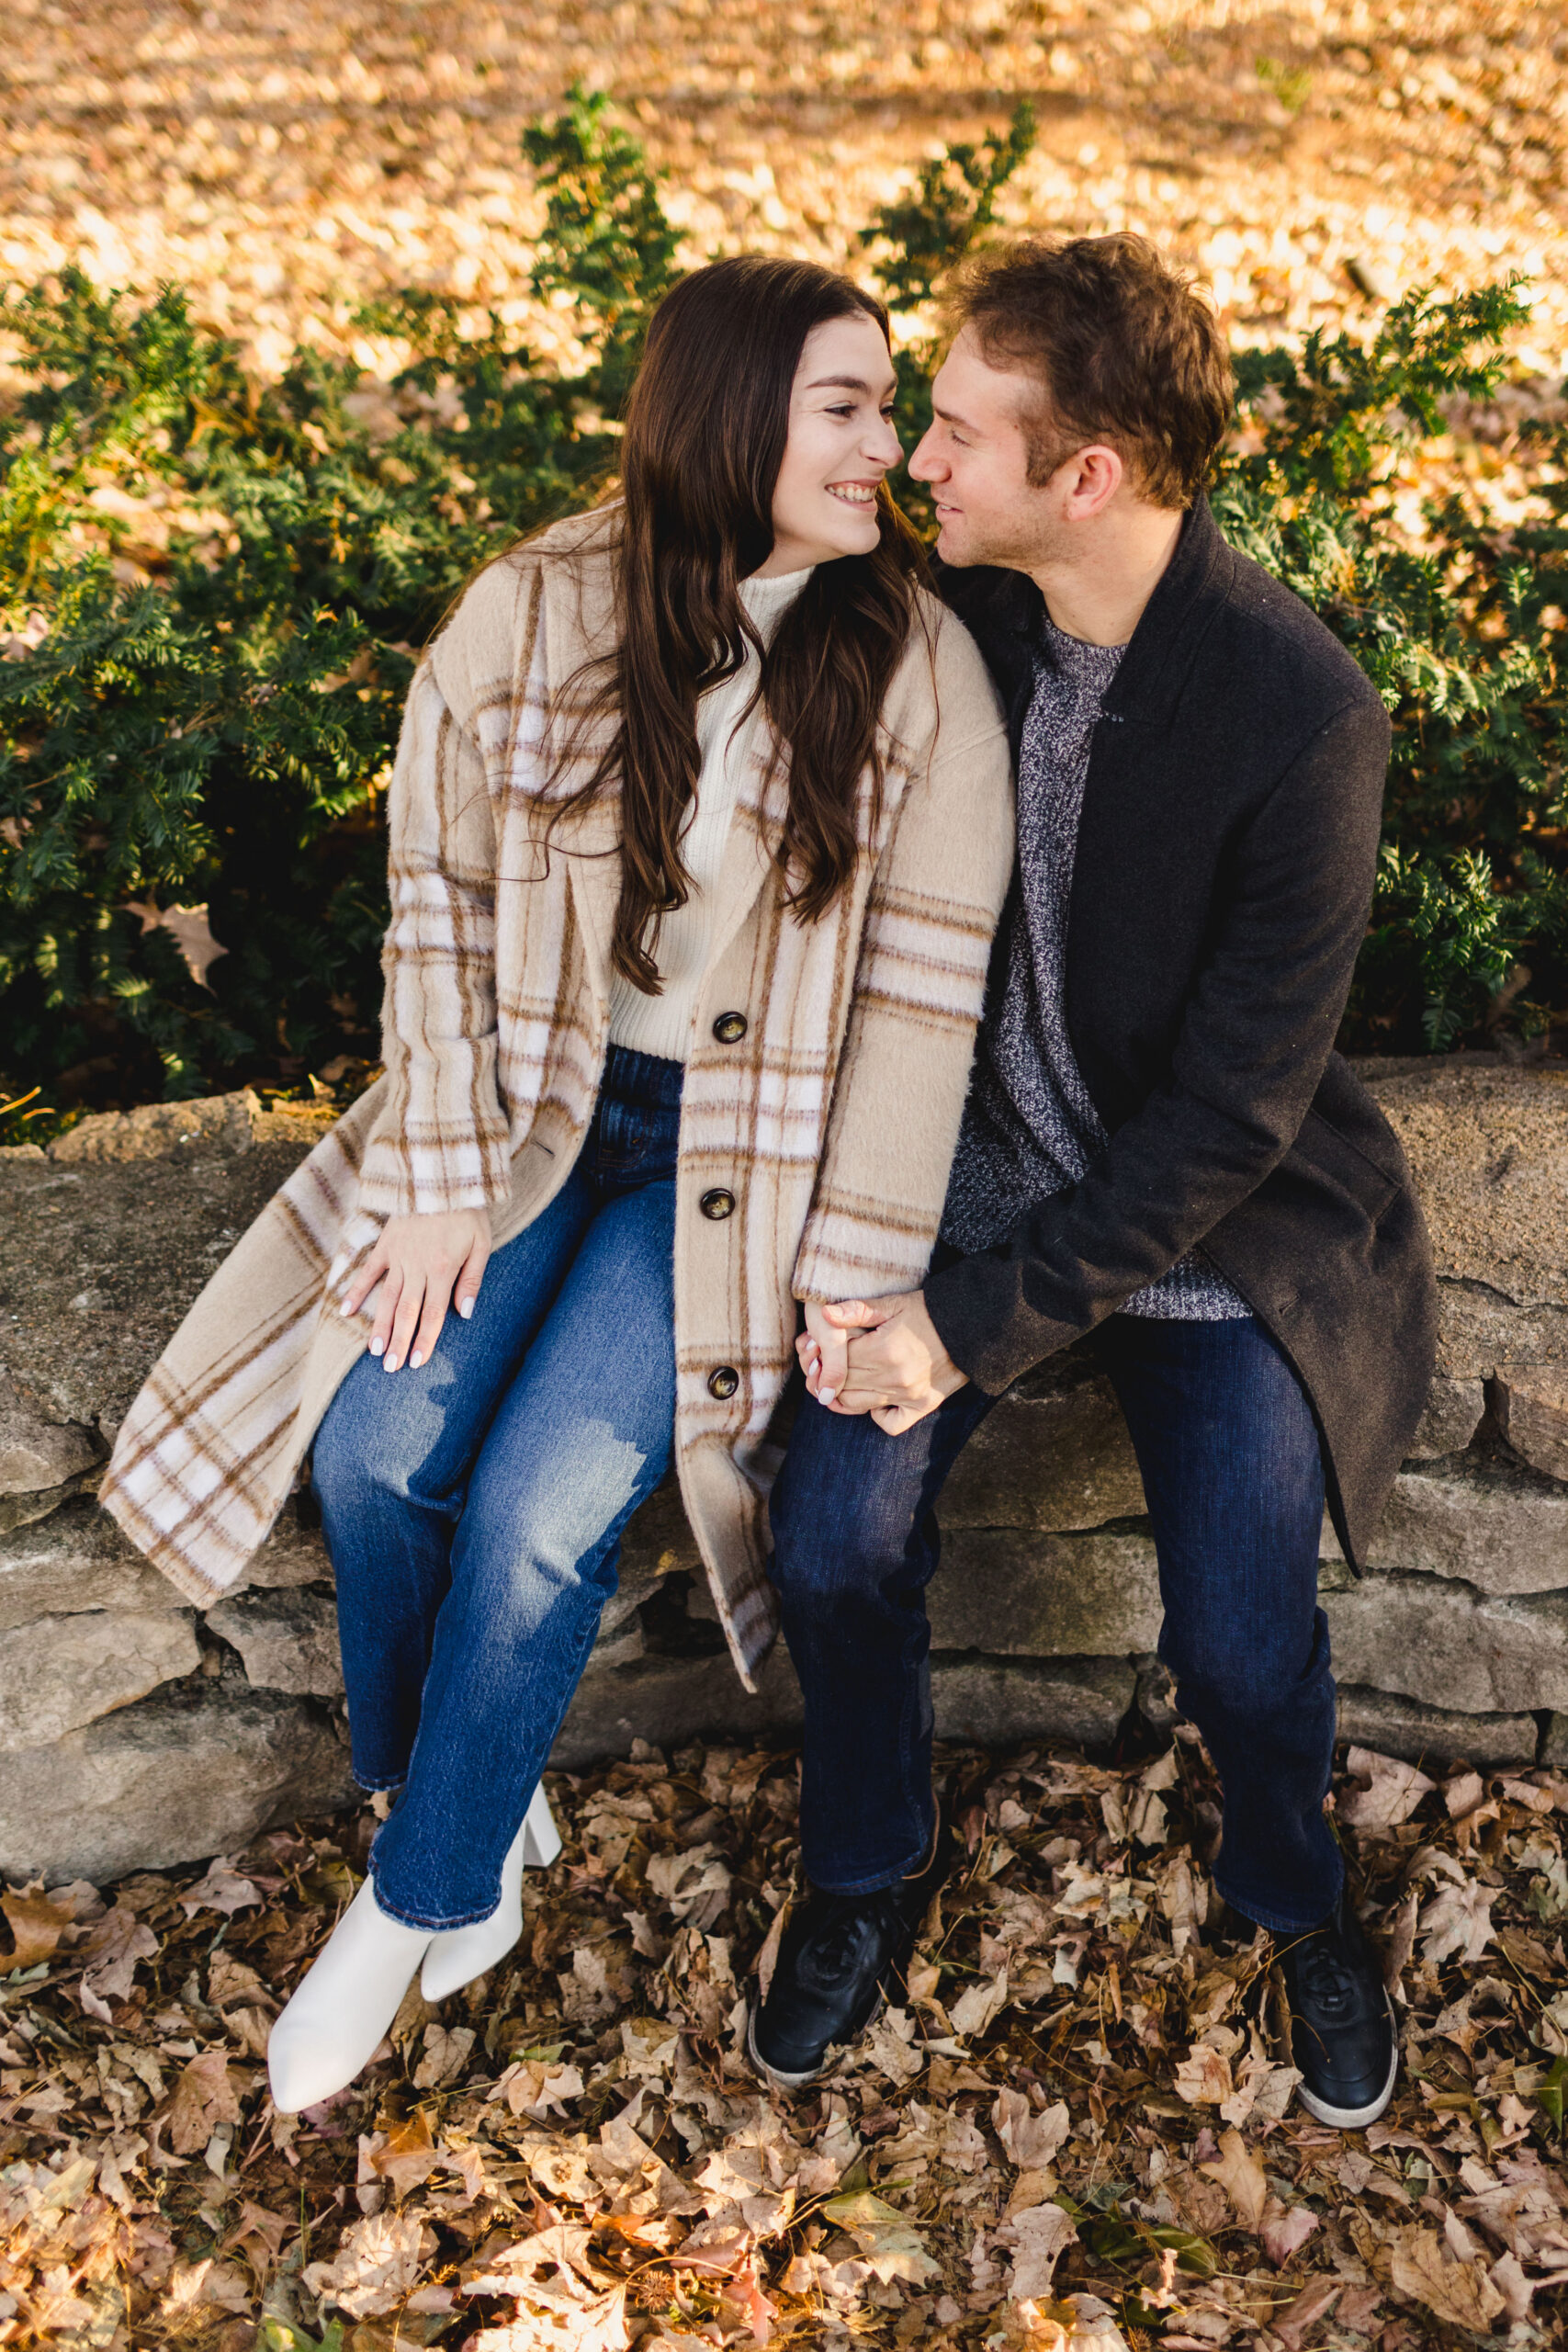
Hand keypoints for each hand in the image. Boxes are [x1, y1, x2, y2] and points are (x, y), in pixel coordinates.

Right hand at [341, 1208, 490, 1372]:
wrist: (442, 1178)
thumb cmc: (466, 1213)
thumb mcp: (481, 1245)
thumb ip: (472, 1280)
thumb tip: (465, 1313)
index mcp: (442, 1269)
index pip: (433, 1313)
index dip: (425, 1340)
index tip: (416, 1362)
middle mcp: (417, 1267)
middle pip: (407, 1312)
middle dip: (399, 1342)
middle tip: (391, 1368)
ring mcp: (398, 1256)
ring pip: (386, 1298)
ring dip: (380, 1325)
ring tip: (375, 1351)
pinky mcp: (385, 1244)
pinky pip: (368, 1271)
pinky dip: (356, 1290)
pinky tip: (346, 1311)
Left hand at [798, 1289, 967, 1433]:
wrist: (971, 1327)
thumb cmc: (928, 1312)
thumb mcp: (893, 1304)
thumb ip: (857, 1310)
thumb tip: (824, 1314)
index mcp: (883, 1349)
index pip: (837, 1360)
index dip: (822, 1354)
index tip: (819, 1347)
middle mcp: (893, 1377)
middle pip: (842, 1384)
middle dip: (828, 1374)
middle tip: (824, 1364)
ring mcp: (908, 1395)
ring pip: (857, 1405)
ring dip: (843, 1395)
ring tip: (842, 1380)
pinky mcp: (922, 1406)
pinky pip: (890, 1424)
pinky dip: (877, 1416)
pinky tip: (875, 1399)